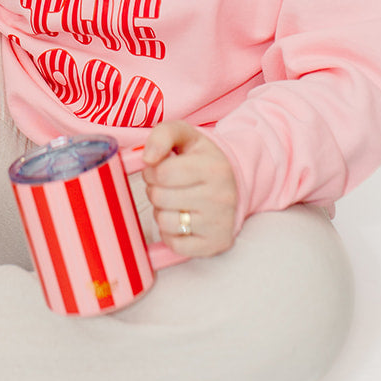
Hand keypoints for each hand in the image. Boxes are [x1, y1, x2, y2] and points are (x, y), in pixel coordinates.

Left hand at [141, 122, 237, 257]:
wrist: (234, 183)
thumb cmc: (202, 159)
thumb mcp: (185, 136)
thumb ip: (162, 135)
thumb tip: (147, 158)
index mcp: (213, 168)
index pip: (162, 173)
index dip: (152, 170)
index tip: (159, 168)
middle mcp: (220, 197)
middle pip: (159, 197)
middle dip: (155, 190)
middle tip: (167, 186)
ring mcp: (219, 223)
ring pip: (164, 222)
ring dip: (162, 211)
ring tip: (175, 202)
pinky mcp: (215, 244)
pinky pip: (174, 244)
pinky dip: (170, 233)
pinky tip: (182, 219)